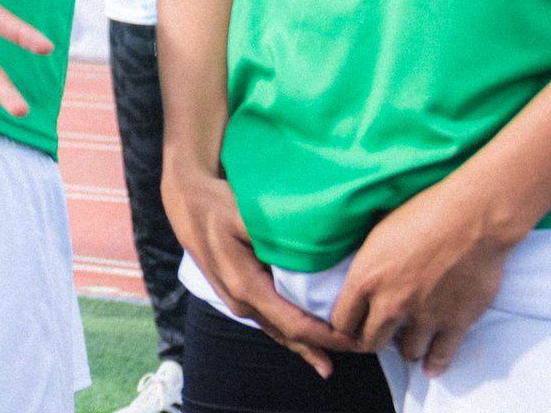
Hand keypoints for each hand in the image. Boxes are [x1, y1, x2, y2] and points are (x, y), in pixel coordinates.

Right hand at [163, 160, 355, 377]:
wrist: (186, 201)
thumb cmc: (217, 205)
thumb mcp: (247, 216)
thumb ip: (277, 237)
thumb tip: (315, 249)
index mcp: (245, 286)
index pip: (295, 323)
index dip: (327, 336)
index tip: (356, 337)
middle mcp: (241, 302)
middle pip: (290, 335)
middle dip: (326, 344)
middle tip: (364, 345)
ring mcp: (237, 302)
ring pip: (280, 332)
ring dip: (311, 342)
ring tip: (344, 350)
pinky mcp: (238, 295)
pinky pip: (271, 321)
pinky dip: (294, 333)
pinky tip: (312, 343)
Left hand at [330, 174, 513, 373]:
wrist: (471, 218)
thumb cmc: (422, 214)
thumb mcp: (378, 233)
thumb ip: (366, 267)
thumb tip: (357, 282)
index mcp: (365, 279)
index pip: (341, 322)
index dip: (345, 326)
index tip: (352, 324)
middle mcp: (391, 304)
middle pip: (370, 342)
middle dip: (372, 339)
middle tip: (379, 333)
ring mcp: (424, 317)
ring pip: (406, 353)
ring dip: (406, 347)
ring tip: (408, 339)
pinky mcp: (455, 324)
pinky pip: (441, 357)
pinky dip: (435, 363)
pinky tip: (430, 365)